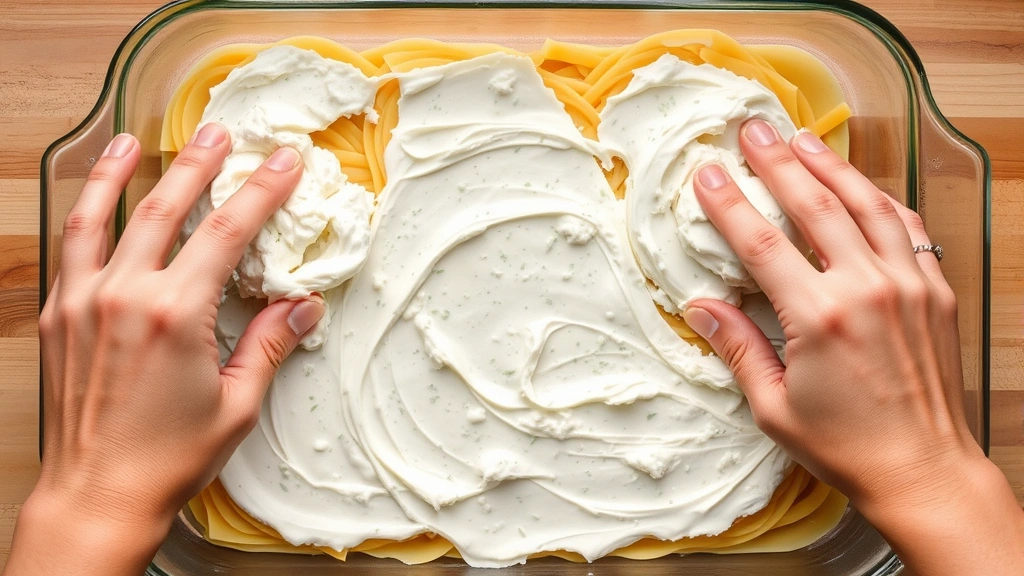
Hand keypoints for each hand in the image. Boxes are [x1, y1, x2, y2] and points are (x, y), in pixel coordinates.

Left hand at [5, 125, 323, 574]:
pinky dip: (83, 214)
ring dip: (119, 171)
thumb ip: (269, 345)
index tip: (283, 163)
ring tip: (133, 140)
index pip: (227, 233)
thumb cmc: (167, 458)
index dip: (261, 192)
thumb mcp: (236, 404)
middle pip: (166, 208)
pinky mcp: (59, 317)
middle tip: (220, 132)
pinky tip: (93, 202)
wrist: (96, 496)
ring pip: (101, 216)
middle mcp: (124, 295)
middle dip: (199, 164)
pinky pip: (69, 249)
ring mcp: (83, 302)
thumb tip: (303, 308)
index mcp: (174, 313)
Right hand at [683, 119, 1023, 574]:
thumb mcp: (774, 407)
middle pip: (815, 207)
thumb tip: (700, 306)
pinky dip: (882, 199)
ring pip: (867, 206)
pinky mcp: (935, 291)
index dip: (730, 204)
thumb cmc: (845, 447)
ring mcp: (908, 285)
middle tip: (753, 129)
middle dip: (779, 163)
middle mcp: (867, 290)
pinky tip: (863, 184)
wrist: (924, 470)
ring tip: (803, 139)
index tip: (707, 173)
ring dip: (832, 167)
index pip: (763, 244)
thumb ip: (738, 347)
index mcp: (820, 318)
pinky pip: (909, 228)